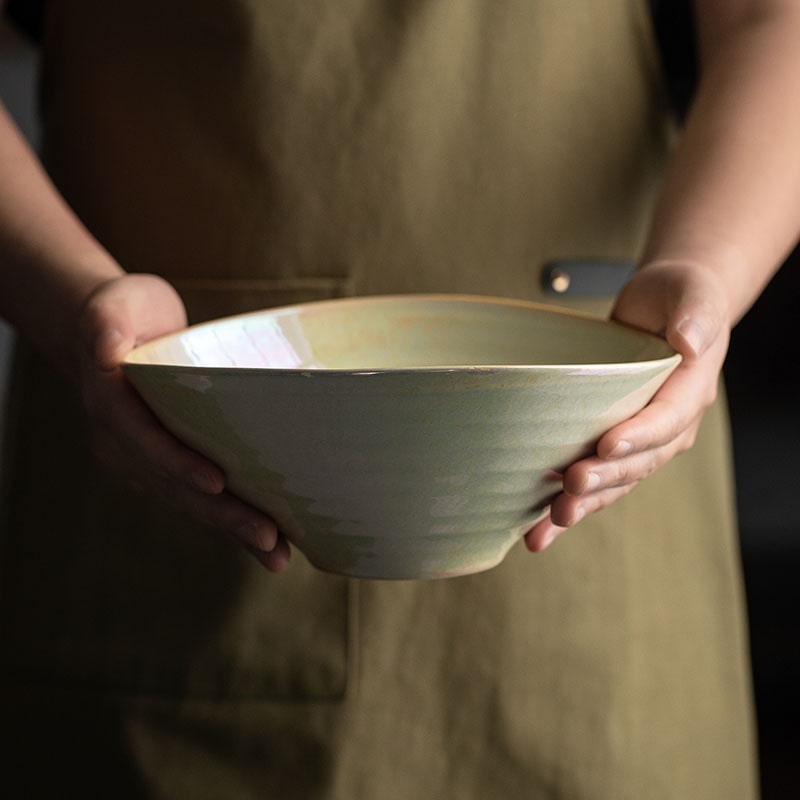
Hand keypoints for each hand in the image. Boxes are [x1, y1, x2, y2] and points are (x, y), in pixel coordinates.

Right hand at [76, 273, 290, 570]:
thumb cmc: (127, 311)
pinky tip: (273, 543)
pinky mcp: (173, 467)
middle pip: (174, 485)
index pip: (143, 439)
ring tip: (278, 553)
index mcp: (109, 406)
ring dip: (235, 528)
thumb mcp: (116, 303)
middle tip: (268, 536)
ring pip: (191, 501)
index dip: (177, 462)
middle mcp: (124, 444)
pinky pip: (203, 498)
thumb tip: (107, 344)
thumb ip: (108, 322)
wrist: (123, 333)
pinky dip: (235, 520)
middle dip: (222, 513)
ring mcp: (147, 462)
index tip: (216, 482)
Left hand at [524, 260, 730, 550]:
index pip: (667, 420)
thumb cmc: (678, 297)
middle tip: (569, 488)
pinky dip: (567, 507)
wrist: (663, 309)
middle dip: (604, 478)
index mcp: (690, 391)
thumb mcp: (692, 294)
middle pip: (638, 462)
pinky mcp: (610, 445)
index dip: (640, 435)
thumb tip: (689, 340)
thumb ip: (695, 314)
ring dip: (584, 505)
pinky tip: (537, 530)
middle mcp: (668, 426)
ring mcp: (640, 441)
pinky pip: (594, 482)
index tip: (606, 444)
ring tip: (551, 522)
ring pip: (614, 482)